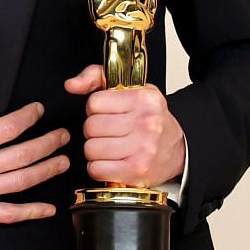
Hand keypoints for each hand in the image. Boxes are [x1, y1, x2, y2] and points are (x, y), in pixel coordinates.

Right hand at [0, 73, 69, 231]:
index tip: (38, 110)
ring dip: (48, 169)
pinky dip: (32, 211)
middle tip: (64, 135)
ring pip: (23, 181)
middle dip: (49, 142)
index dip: (28, 116)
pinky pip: (9, 214)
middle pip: (24, 153)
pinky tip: (48, 207)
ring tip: (64, 161)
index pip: (8, 126)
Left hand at [63, 65, 185, 186]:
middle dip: (94, 130)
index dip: (95, 109)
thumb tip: (71, 85)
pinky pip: (97, 169)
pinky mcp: (136, 171)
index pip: (94, 102)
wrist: (178, 149)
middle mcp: (146, 123)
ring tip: (111, 147)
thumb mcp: (131, 90)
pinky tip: (111, 162)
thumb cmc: (150, 119)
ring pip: (91, 149)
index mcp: (143, 99)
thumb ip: (96, 78)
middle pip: (90, 127)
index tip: (107, 113)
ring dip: (95, 150)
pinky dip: (99, 167)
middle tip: (109, 132)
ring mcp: (142, 148)